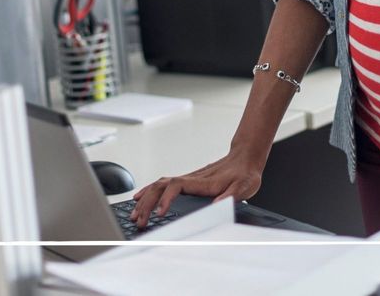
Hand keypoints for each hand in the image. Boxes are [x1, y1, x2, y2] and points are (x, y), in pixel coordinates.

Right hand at [128, 151, 262, 228]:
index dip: (165, 198)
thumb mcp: (244, 186)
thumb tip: (218, 204)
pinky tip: (141, 199)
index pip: (176, 186)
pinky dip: (149, 192)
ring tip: (135, 214)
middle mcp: (191, 178)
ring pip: (159, 185)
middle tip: (139, 220)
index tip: (160, 213)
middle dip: (147, 203)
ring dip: (145, 199)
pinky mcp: (187, 181)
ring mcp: (188, 179)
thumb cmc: (244, 173)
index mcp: (202, 182)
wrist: (244, 158)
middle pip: (160, 186)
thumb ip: (232, 195)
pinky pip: (162, 185)